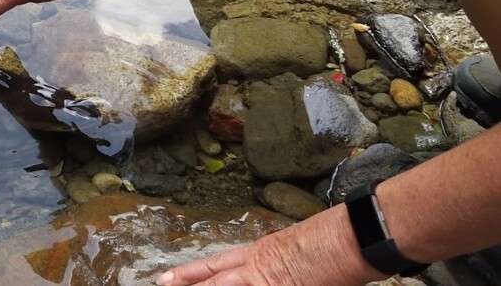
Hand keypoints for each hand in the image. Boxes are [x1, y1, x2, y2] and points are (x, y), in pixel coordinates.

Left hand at [156, 205, 384, 285]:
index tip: (167, 280)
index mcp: (258, 254)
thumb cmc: (332, 240)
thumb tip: (271, 265)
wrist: (350, 236)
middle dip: (188, 285)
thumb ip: (275, 262)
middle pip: (212, 282)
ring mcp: (266, 282)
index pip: (215, 266)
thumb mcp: (294, 249)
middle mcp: (255, 268)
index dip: (189, 274)